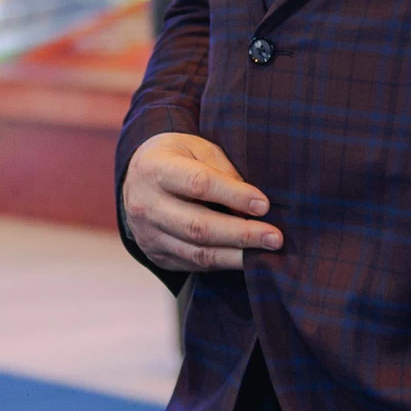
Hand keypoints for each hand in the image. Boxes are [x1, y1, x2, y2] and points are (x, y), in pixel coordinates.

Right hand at [122, 132, 282, 271]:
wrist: (135, 178)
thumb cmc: (175, 157)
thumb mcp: (195, 147)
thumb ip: (222, 169)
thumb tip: (254, 201)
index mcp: (155, 169)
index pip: (198, 185)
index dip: (234, 196)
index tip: (264, 205)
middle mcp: (147, 205)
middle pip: (199, 226)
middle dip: (242, 234)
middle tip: (275, 237)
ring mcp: (149, 235)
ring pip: (198, 252)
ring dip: (237, 255)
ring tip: (267, 252)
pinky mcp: (157, 255)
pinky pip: (194, 263)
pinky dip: (223, 261)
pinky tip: (246, 258)